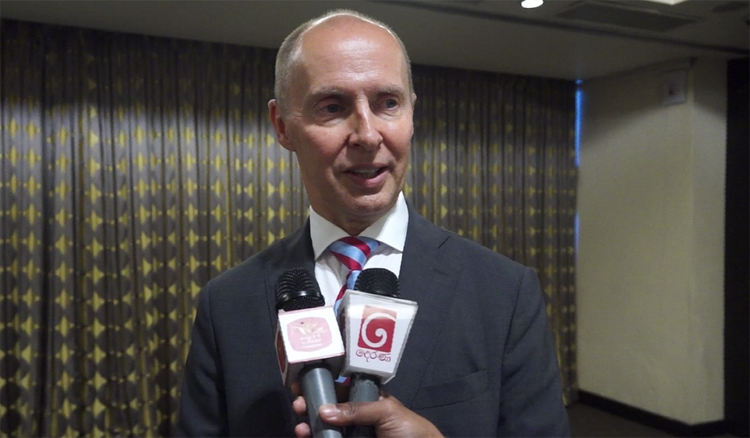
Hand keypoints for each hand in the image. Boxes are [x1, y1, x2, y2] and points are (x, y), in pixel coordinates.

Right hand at [292, 391, 443, 437]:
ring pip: (325, 428)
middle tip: (298, 403)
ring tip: (301, 426)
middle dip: (310, 405)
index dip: (322, 386)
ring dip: (310, 425)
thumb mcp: (386, 412)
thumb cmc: (410, 429)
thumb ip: (357, 410)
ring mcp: (352, 434)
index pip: (340, 389)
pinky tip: (307, 435)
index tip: (303, 383)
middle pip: (327, 409)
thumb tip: (325, 410)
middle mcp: (356, 418)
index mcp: (366, 400)